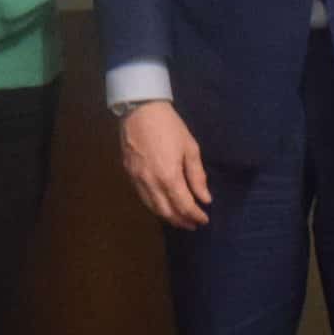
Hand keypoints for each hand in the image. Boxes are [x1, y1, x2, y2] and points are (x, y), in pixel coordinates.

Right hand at [118, 102, 210, 228]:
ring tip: (180, 219)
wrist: (140, 109)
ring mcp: (137, 180)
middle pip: (167, 212)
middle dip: (182, 221)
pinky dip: (155, 206)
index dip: (195, 215)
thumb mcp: (190, 147)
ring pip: (153, 208)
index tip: (204, 219)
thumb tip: (204, 198)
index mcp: (169, 176)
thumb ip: (197, 176)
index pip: (184, 206)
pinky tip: (163, 205)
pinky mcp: (129, 174)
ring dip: (168, 217)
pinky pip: (143, 197)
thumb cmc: (169, 126)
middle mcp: (151, 183)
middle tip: (194, 224)